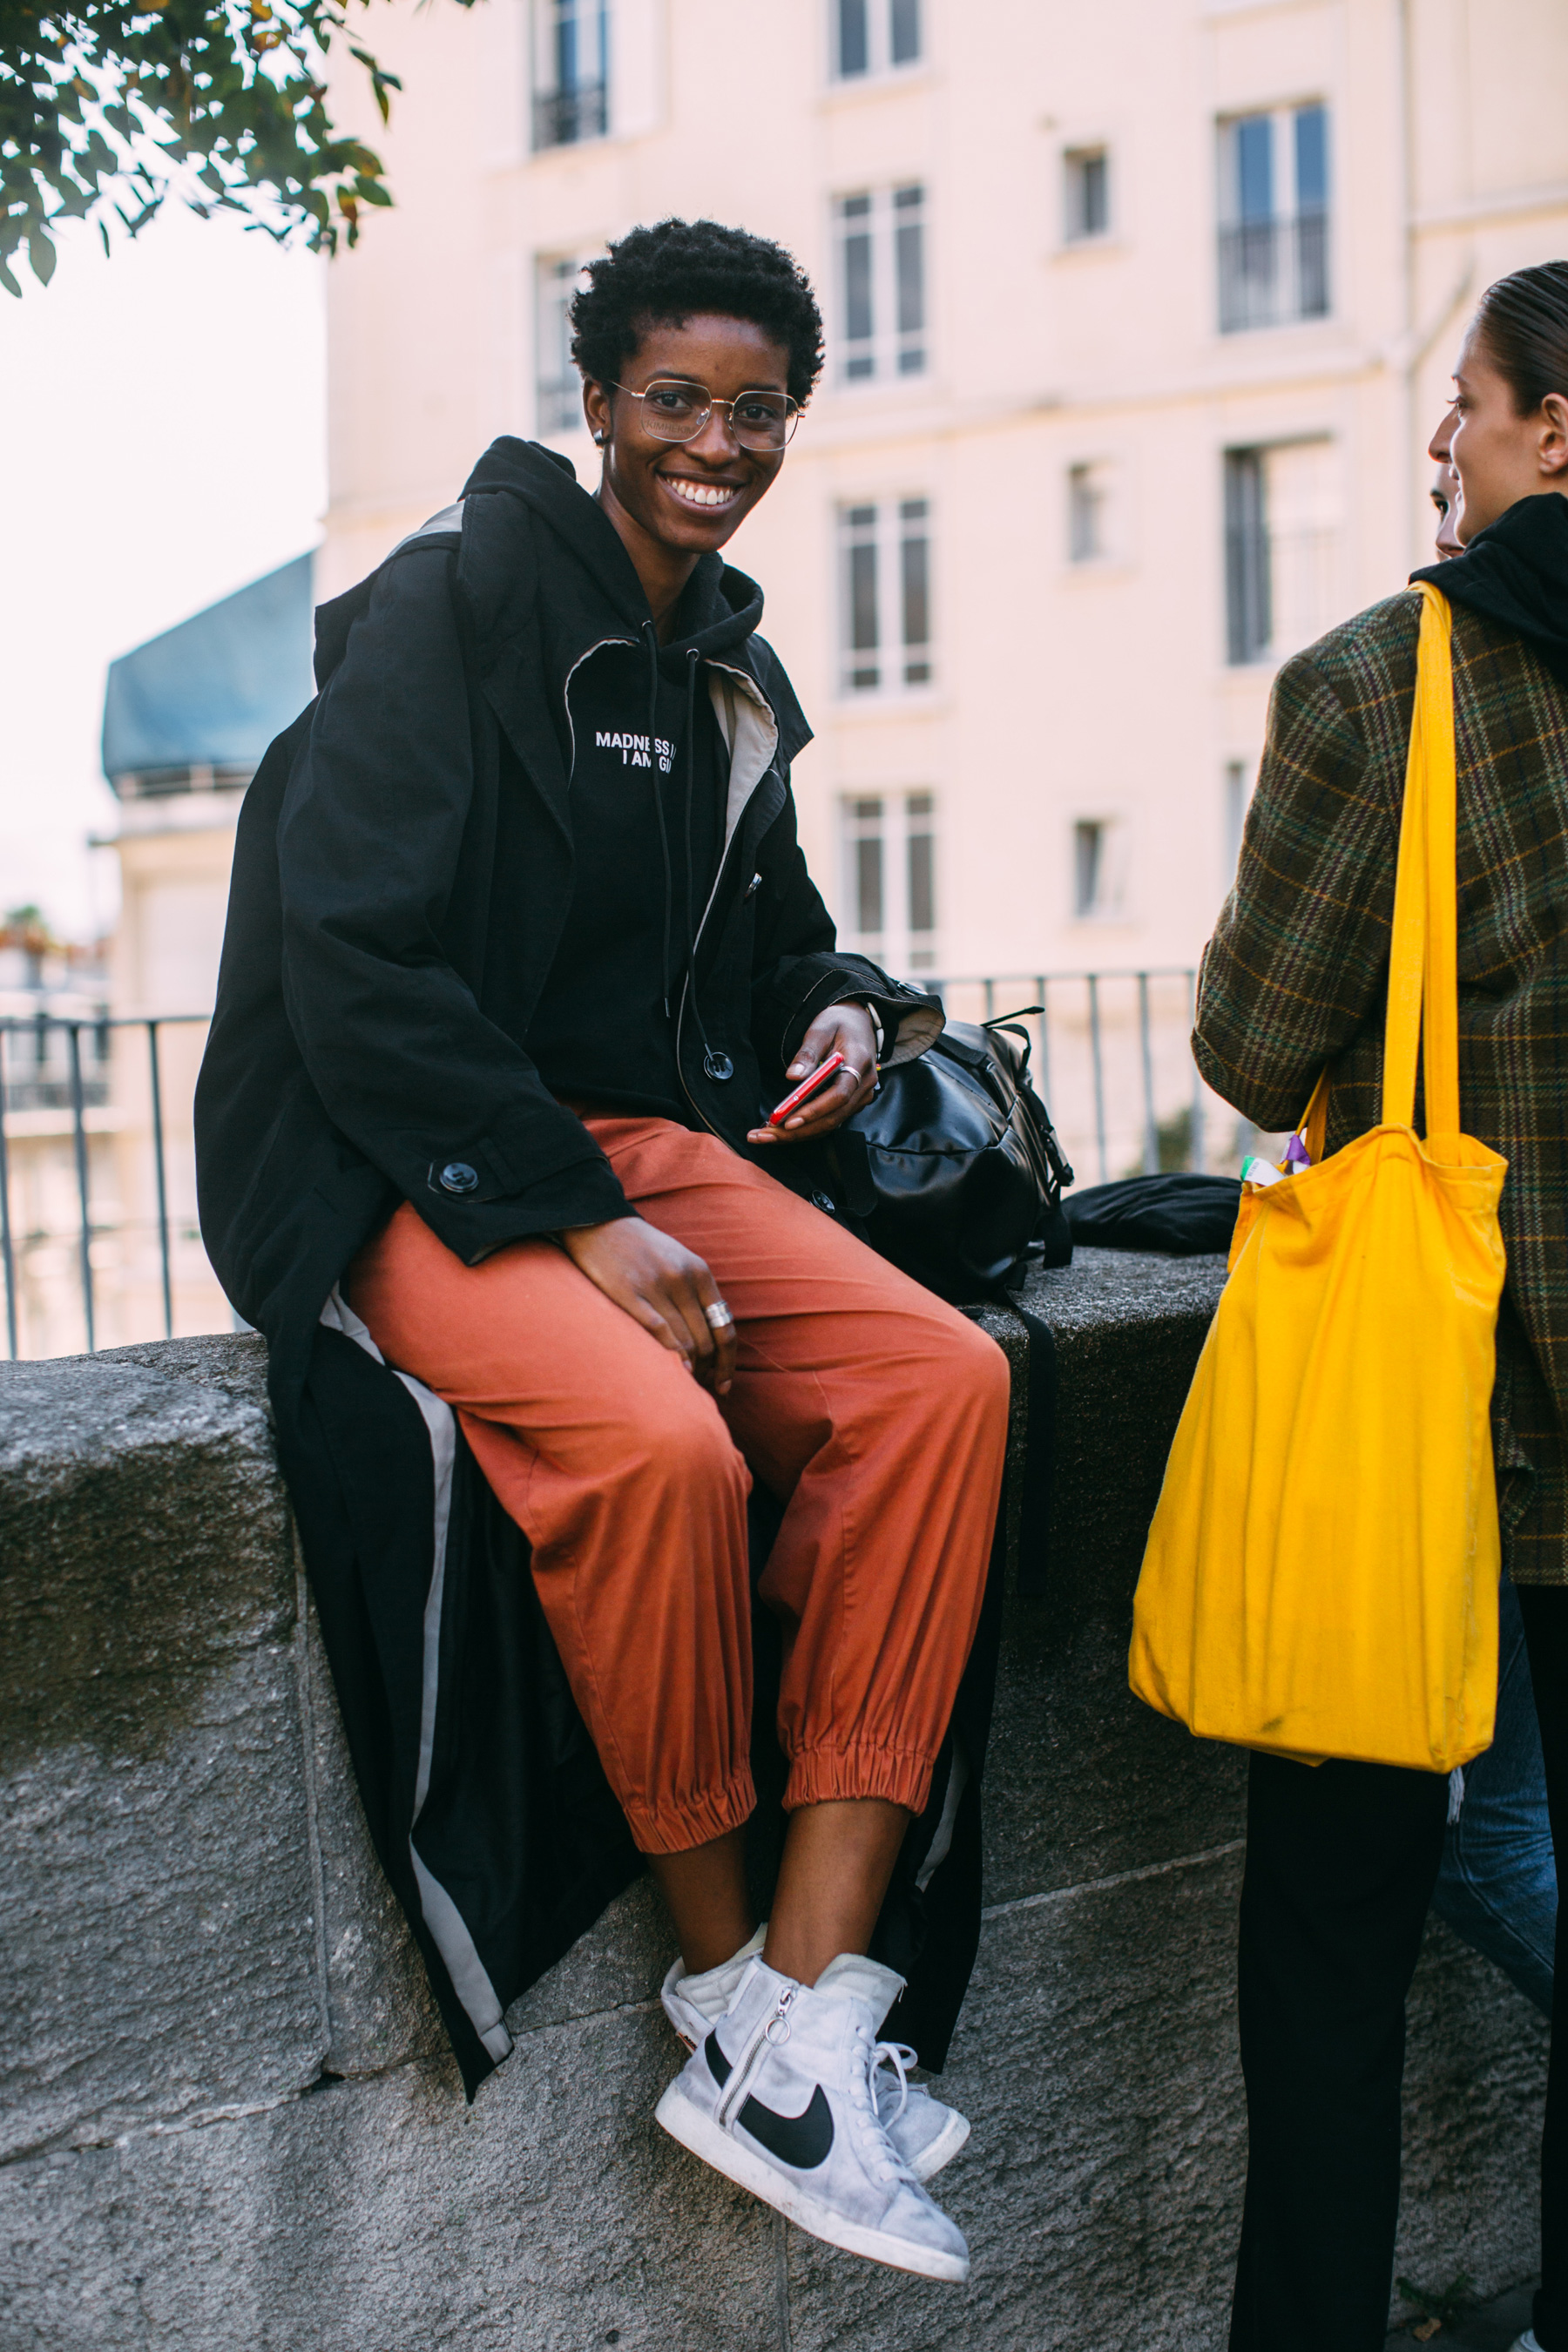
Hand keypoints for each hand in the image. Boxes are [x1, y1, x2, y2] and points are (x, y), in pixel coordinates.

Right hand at [560, 1218, 736, 1395]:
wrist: (598, 1222)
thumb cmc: (639, 1247)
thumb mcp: (678, 1260)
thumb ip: (696, 1292)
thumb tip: (710, 1337)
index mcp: (699, 1272)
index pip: (724, 1327)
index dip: (727, 1362)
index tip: (723, 1384)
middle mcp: (683, 1279)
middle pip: (705, 1340)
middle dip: (706, 1370)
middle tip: (697, 1387)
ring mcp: (657, 1286)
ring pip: (684, 1341)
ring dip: (688, 1368)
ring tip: (684, 1384)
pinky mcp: (629, 1293)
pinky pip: (659, 1332)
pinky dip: (671, 1356)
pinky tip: (675, 1372)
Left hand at [747, 1004, 879, 1145]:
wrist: (859, 1023)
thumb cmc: (839, 1023)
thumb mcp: (821, 1028)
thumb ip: (807, 1052)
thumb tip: (792, 1075)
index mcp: (859, 1062)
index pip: (839, 1095)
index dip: (814, 1111)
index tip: (788, 1121)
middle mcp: (864, 1085)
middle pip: (832, 1117)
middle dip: (797, 1131)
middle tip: (764, 1135)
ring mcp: (860, 1097)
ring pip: (830, 1124)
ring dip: (798, 1134)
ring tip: (765, 1136)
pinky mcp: (852, 1104)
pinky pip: (829, 1121)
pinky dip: (805, 1129)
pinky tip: (781, 1131)